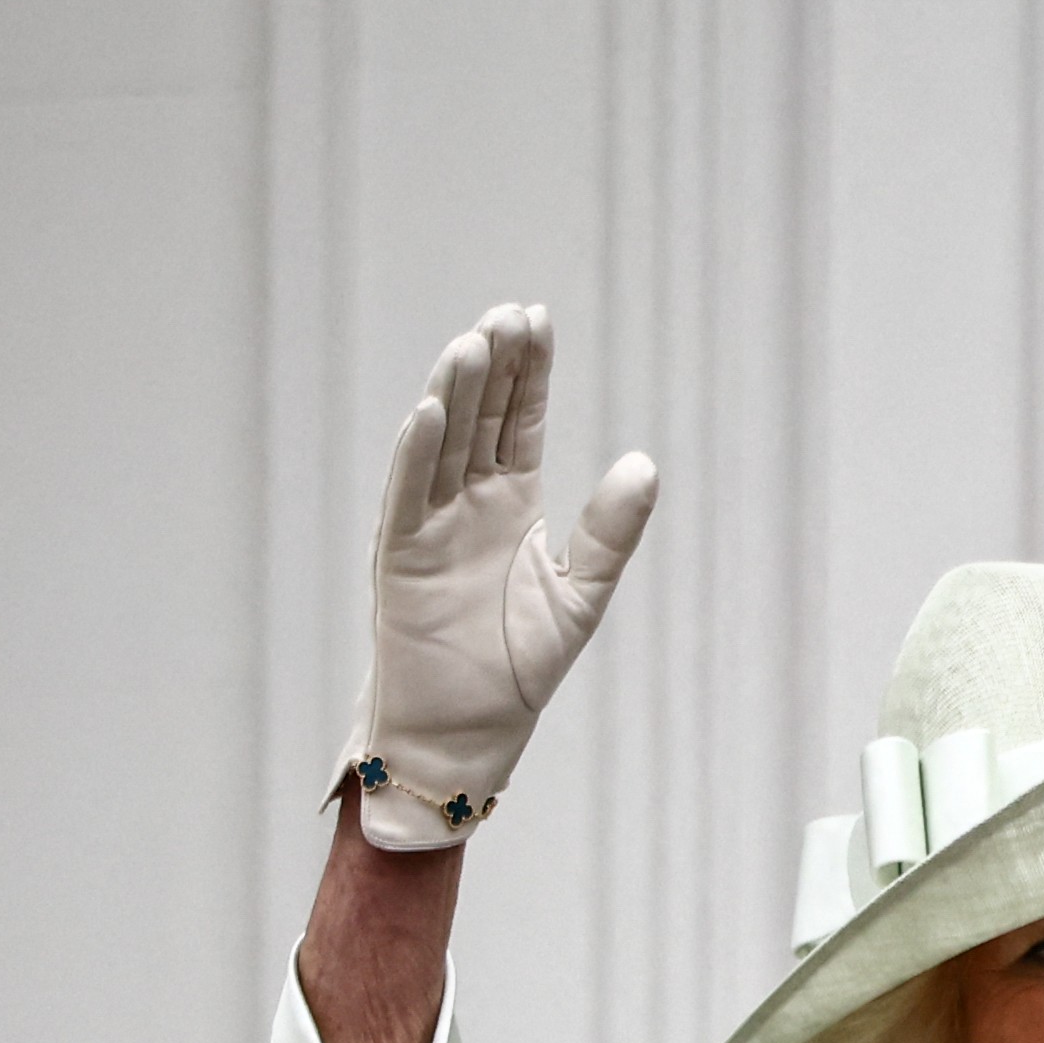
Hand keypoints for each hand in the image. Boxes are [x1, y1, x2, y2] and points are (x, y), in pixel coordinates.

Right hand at [342, 304, 658, 853]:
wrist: (468, 730)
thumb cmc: (516, 667)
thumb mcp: (581, 593)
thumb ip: (611, 531)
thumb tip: (645, 463)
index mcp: (511, 504)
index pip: (519, 421)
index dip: (529, 373)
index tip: (538, 319)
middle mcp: (465, 503)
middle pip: (480, 417)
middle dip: (494, 366)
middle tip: (511, 312)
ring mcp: (428, 523)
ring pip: (441, 444)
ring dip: (454, 394)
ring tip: (473, 343)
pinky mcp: (398, 554)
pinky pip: (405, 493)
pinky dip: (416, 452)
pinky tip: (429, 410)